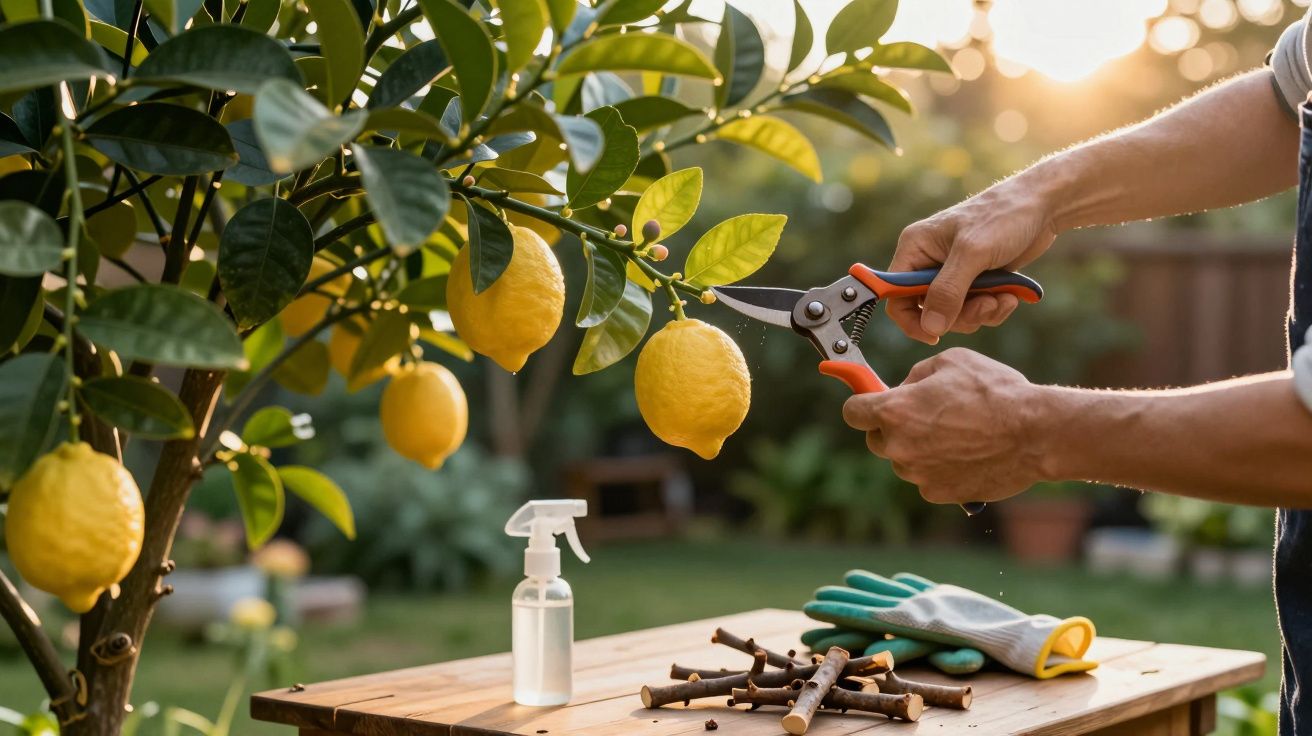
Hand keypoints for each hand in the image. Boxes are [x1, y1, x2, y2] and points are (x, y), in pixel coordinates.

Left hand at [842, 349, 1047, 504]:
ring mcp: (918, 473)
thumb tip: (903, 387)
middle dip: (892, 428)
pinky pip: (927, 478)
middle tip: (922, 416)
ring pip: (904, 461)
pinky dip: (939, 468)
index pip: (853, 412)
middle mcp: (900, 446)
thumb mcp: (950, 362)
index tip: (870, 402)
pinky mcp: (939, 493)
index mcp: (895, 411)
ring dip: (918, 449)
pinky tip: (967, 453)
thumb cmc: (995, 391)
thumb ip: (915, 375)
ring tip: (956, 434)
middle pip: (876, 440)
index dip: (862, 405)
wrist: (1035, 433)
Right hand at [888, 177, 1057, 342]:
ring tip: (1002, 298)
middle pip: (927, 311)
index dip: (909, 319)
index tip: (934, 334)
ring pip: (953, 315)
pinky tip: (1010, 296)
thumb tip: (930, 327)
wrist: (1043, 205)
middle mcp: (928, 262)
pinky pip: (974, 310)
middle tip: (985, 306)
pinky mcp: (975, 281)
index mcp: (915, 248)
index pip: (894, 294)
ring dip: (980, 313)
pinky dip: (993, 309)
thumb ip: (948, 291)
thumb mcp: (972, 253)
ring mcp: (952, 273)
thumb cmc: (1003, 217)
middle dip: (959, 315)